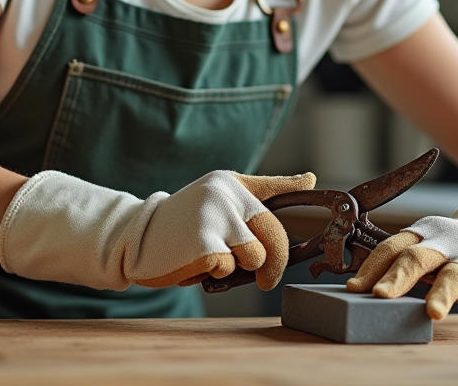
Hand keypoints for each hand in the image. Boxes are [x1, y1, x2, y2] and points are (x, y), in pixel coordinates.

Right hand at [0, 170, 315, 291]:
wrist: (135, 237)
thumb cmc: (181, 222)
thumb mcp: (219, 197)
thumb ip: (262, 191)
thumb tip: (311, 179)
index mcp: (231, 182)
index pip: (276, 192)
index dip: (301, 195)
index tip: (322, 200)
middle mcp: (226, 195)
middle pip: (274, 235)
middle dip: (275, 262)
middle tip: (265, 278)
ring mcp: (216, 218)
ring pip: (255, 256)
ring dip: (239, 267)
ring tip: (214, 260)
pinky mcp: (206, 244)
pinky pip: (229, 269)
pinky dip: (215, 274)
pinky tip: (195, 263)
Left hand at [345, 223, 457, 319]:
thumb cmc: (450, 250)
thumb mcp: (424, 247)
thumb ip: (398, 264)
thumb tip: (357, 292)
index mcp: (420, 235)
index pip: (390, 248)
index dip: (371, 268)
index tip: (353, 289)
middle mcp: (443, 244)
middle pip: (417, 257)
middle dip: (397, 277)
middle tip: (378, 296)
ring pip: (454, 274)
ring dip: (442, 293)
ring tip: (432, 313)